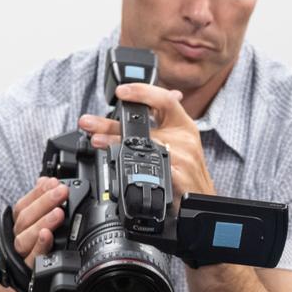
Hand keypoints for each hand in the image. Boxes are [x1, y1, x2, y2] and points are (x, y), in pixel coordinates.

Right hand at [11, 177, 69, 267]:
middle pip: (25, 218)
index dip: (38, 192)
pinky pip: (32, 257)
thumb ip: (40, 200)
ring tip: (59, 212)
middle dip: (44, 202)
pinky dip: (40, 245)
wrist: (22, 276)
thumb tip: (46, 180)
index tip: (54, 182)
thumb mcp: (36, 220)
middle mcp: (18, 236)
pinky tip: (47, 235)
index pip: (23, 205)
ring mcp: (22, 253)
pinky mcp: (28, 269)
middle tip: (62, 192)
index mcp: (19, 224)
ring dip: (43, 222)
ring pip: (25, 236)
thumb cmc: (33, 245)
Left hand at [78, 83, 216, 206]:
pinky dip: (129, 165)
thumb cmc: (188, 172)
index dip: (143, 92)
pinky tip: (116, 163)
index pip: (166, 100)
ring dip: (115, 143)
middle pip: (144, 125)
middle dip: (111, 123)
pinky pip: (152, 168)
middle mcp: (185, 139)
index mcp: (184, 126)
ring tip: (97, 141)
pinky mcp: (180, 177)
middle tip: (88, 122)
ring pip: (143, 145)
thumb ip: (165, 122)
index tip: (121, 92)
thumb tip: (158, 98)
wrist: (203, 200)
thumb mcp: (181, 142)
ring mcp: (184, 158)